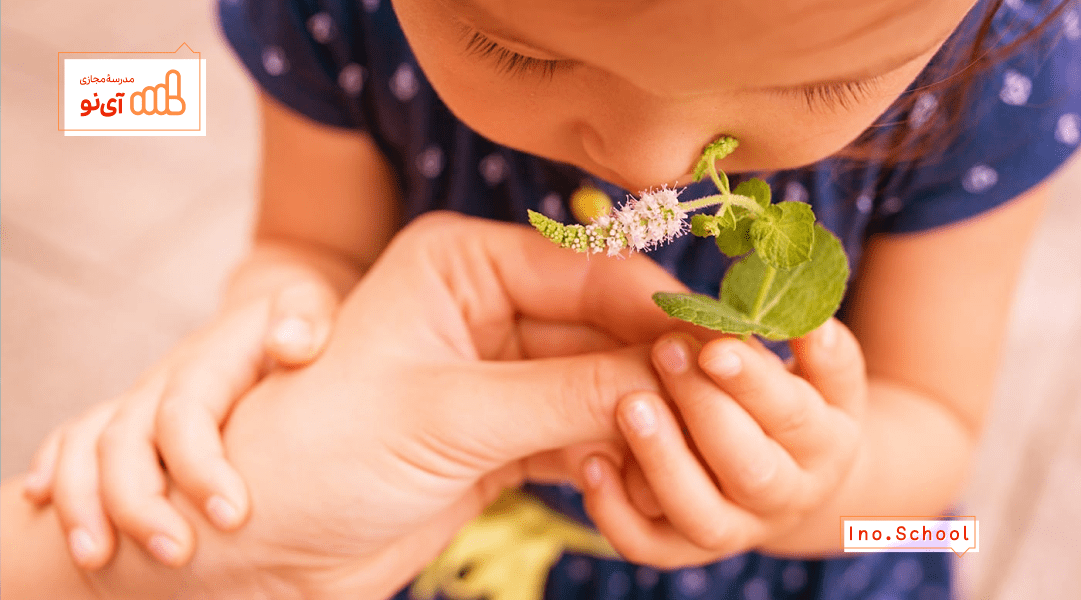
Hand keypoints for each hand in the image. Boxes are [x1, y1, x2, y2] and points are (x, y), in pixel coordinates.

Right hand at [21, 277, 338, 568]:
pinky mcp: (129, 418)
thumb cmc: (296, 324)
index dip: (201, 467)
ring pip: (87, 447)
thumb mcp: (309, 306)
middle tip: (176, 555)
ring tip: (95, 558)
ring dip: (83, 503)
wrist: (267, 317)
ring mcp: (138, 402)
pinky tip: (40, 504)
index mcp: (206, 365)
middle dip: (139, 504)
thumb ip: (304, 318)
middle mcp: (161, 385)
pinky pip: (73, 438)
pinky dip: (53, 470)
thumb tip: (292, 344)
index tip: (234, 516)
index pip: (187, 415)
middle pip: (126, 442)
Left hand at [153, 212, 687, 597]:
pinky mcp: (503, 431)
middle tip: (735, 402)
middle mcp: (484, 305)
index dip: (662, 309)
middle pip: (603, 328)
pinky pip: (581, 432)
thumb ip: (571, 394)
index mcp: (460, 264)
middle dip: (661, 368)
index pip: (588, 274)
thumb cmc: (325, 452)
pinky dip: (614, 454)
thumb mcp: (452, 415)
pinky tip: (650, 474)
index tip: (732, 343)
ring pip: (599, 384)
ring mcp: (498, 371)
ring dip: (644, 417)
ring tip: (702, 446)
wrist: (265, 545)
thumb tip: (681, 378)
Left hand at [579, 318, 866, 568]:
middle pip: (752, 468)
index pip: (795, 413)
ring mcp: (741, 527)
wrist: (788, 466)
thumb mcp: (808, 358)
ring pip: (704, 516)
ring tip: (629, 405)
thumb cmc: (783, 389)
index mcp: (827, 438)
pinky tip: (592, 461)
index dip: (756, 381)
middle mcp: (790, 492)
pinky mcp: (689, 547)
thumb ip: (793, 328)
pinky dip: (619, 511)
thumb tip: (778, 309)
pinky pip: (652, 545)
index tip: (715, 346)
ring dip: (665, 461)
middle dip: (705, 409)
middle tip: (664, 351)